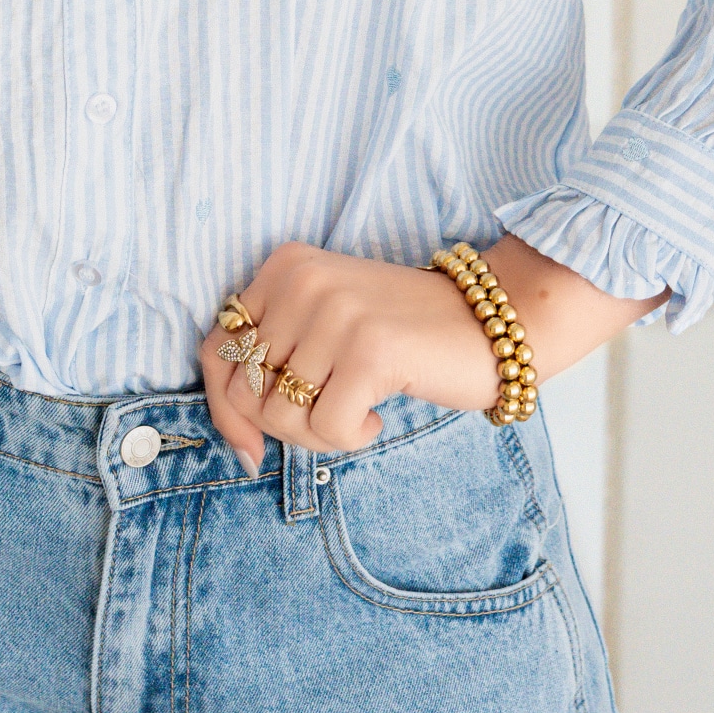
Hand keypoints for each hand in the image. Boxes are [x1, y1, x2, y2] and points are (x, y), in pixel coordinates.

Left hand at [197, 236, 668, 471]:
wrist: (497, 319)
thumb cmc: (408, 334)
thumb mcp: (329, 325)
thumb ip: (277, 361)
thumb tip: (238, 441)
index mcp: (285, 267)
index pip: (216, 350)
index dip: (224, 409)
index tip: (251, 445)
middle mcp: (302, 280)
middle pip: (244, 390)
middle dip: (282, 428)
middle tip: (330, 422)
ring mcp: (335, 312)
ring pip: (282, 416)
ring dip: (320, 437)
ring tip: (358, 416)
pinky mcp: (369, 350)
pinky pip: (327, 428)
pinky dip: (352, 438)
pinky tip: (379, 416)